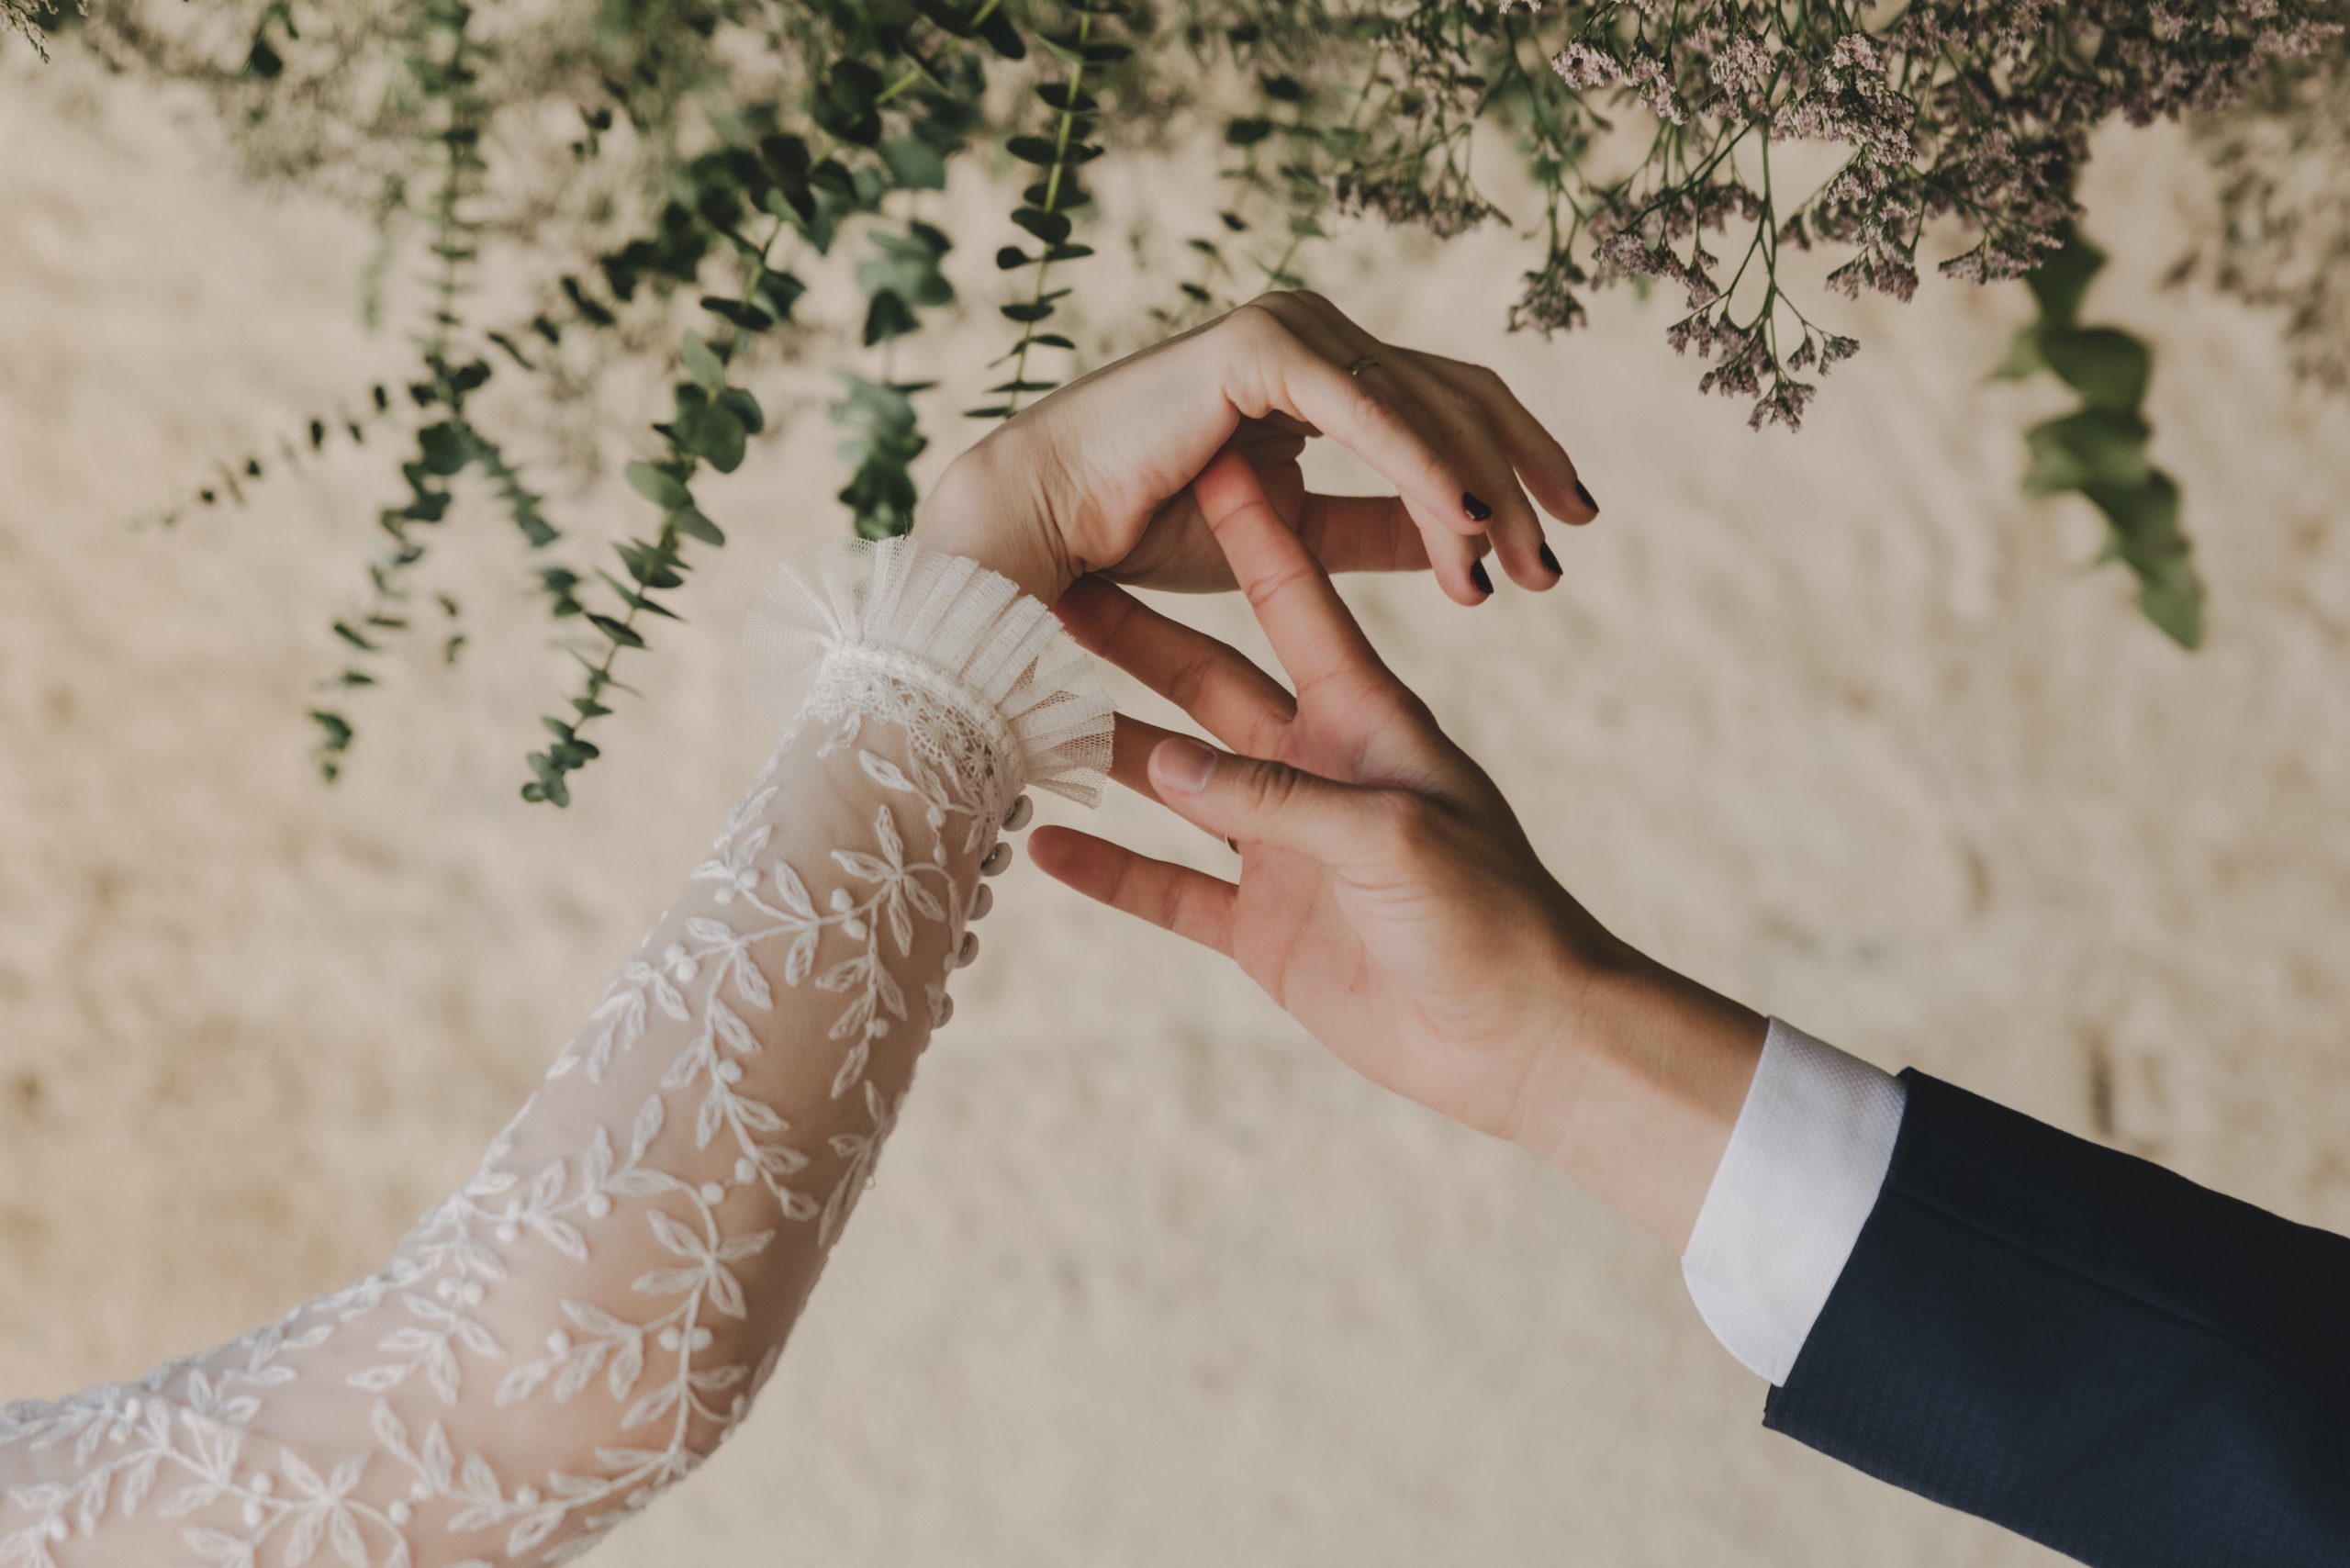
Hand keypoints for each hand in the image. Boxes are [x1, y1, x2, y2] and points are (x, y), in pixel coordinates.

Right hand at [917, 290, 1598, 607]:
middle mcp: (1315, 336)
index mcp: (1322, 370)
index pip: (1447, 406)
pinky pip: (1370, 414)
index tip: (1564, 532)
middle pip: (1457, 399)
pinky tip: (1470, 521)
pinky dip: (1425, 468)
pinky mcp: (1262, 349)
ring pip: (1427, 408)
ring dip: (1482, 488)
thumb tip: (1467, 534)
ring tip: (1517, 561)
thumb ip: (1378, 526)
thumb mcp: (1295, 539)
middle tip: (1560, 556)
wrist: (1045, 527)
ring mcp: (1291, 331)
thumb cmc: (1146, 532)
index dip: (1516, 462)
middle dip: (1521, 478)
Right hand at [1028, 449, 1762, 1248]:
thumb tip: (1161, 764)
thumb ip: (1275, 799)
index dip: (1253, 536)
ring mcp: (1282, 850)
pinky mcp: (1262, 929)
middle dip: (1135, 636)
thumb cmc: (1491, 917)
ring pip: (1173, 782)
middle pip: (1207, 686)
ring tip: (1024, 704)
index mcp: (1367, 723)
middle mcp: (1315, 771)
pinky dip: (1109, 870)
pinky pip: (1168, 890)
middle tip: (1056, 588)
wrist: (1523, 1039)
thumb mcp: (1390, 835)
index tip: (1205, 463)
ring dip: (1104, 743)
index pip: (1296, 609)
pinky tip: (1044, 844)